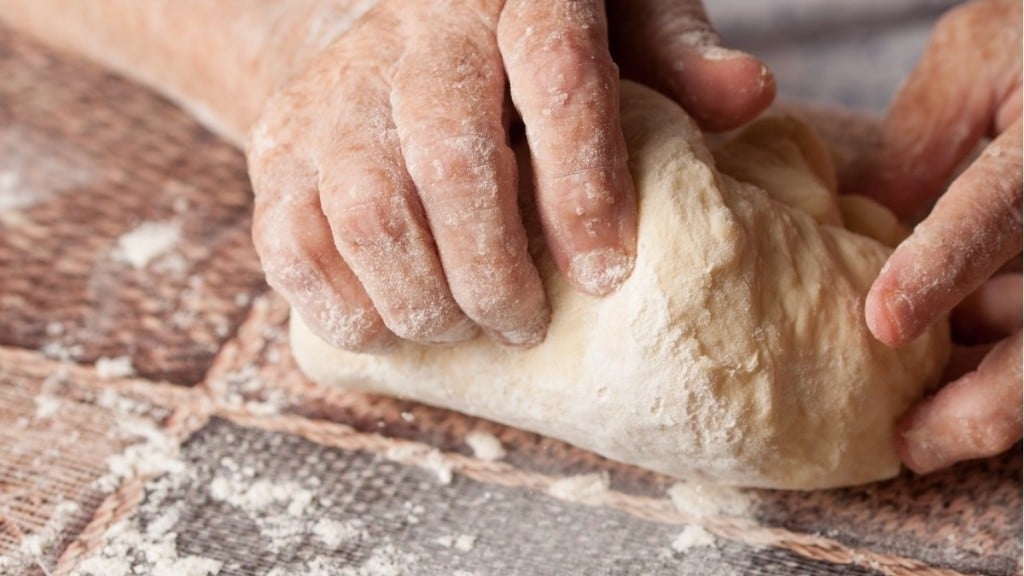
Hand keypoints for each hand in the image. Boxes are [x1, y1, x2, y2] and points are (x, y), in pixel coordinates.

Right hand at [247, 0, 774, 351]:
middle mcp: (412, 35)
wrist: (406, 34)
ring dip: (423, 300)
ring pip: (367, 212)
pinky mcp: (278, 144)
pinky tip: (388, 325)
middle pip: (449, 160)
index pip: (554, 75)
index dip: (583, 184)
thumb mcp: (619, 24)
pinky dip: (339, 304)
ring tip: (464, 328)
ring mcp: (333, 91)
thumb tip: (749, 95)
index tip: (606, 274)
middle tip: (527, 323)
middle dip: (495, 269)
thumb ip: (676, 59)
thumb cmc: (532, 44)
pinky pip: (287, 239)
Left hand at [849, 0, 1022, 473]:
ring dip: (998, 391)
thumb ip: (921, 147)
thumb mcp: (979, 62)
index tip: (884, 323)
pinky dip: (1012, 359)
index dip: (944, 266)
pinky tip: (966, 369)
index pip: (997, 208)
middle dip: (991, 399)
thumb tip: (862, 236)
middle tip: (911, 444)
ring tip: (923, 423)